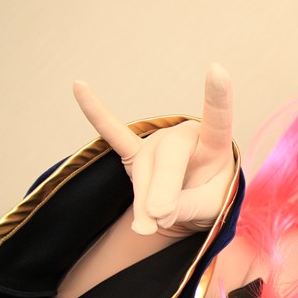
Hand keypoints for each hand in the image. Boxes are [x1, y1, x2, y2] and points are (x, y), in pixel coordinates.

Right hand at [73, 64, 234, 235]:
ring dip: (143, 201)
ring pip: (143, 169)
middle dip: (161, 191)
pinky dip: (96, 114)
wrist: (191, 206)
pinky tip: (79, 87)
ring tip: (147, 228)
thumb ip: (185, 208)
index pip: (218, 120)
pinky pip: (114, 133)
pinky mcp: (136, 151)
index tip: (217, 70)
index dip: (218, 97)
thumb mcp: (209, 210)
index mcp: (215, 146)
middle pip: (168, 157)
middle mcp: (185, 136)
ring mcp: (158, 141)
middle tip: (156, 221)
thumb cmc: (207, 199)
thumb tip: (153, 213)